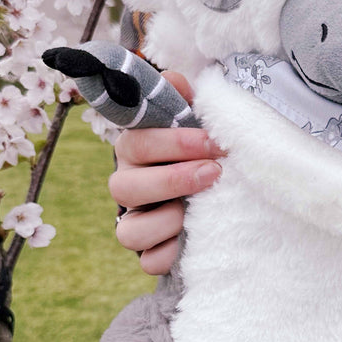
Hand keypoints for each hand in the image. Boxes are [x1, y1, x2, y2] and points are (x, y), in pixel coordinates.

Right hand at [109, 71, 224, 273]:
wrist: (217, 186)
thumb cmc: (202, 148)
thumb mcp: (196, 119)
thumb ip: (183, 98)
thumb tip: (175, 80)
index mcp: (136, 150)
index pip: (137, 142)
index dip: (174, 142)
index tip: (215, 143)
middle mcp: (128, 186)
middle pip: (124, 187)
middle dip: (172, 179)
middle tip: (213, 173)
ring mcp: (135, 221)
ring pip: (128, 231)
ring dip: (165, 220)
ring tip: (196, 211)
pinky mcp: (150, 252)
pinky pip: (147, 262)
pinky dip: (168, 254)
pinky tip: (190, 240)